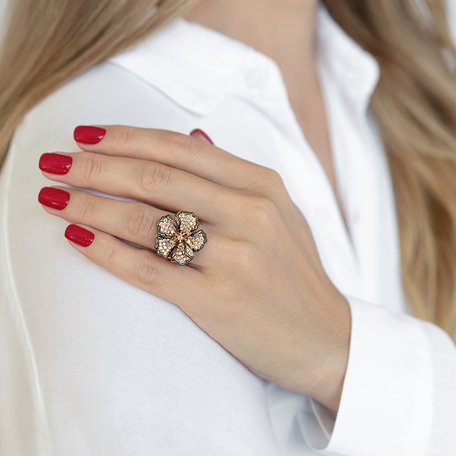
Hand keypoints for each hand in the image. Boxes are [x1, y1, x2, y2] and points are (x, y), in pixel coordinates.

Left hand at [38, 125, 350, 412]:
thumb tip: (192, 134)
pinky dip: (106, 252)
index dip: (126, 137)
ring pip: (145, 221)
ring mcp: (236, 258)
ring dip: (90, 206)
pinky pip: (149, 270)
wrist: (327, 338)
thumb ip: (234, 174)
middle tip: (54, 162)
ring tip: (53, 198)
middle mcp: (250, 214)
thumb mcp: (278, 211)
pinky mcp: (219, 301)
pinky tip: (77, 239)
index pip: (181, 148)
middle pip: (156, 177)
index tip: (85, 134)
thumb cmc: (295, 273)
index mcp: (263, 186)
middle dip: (95, 166)